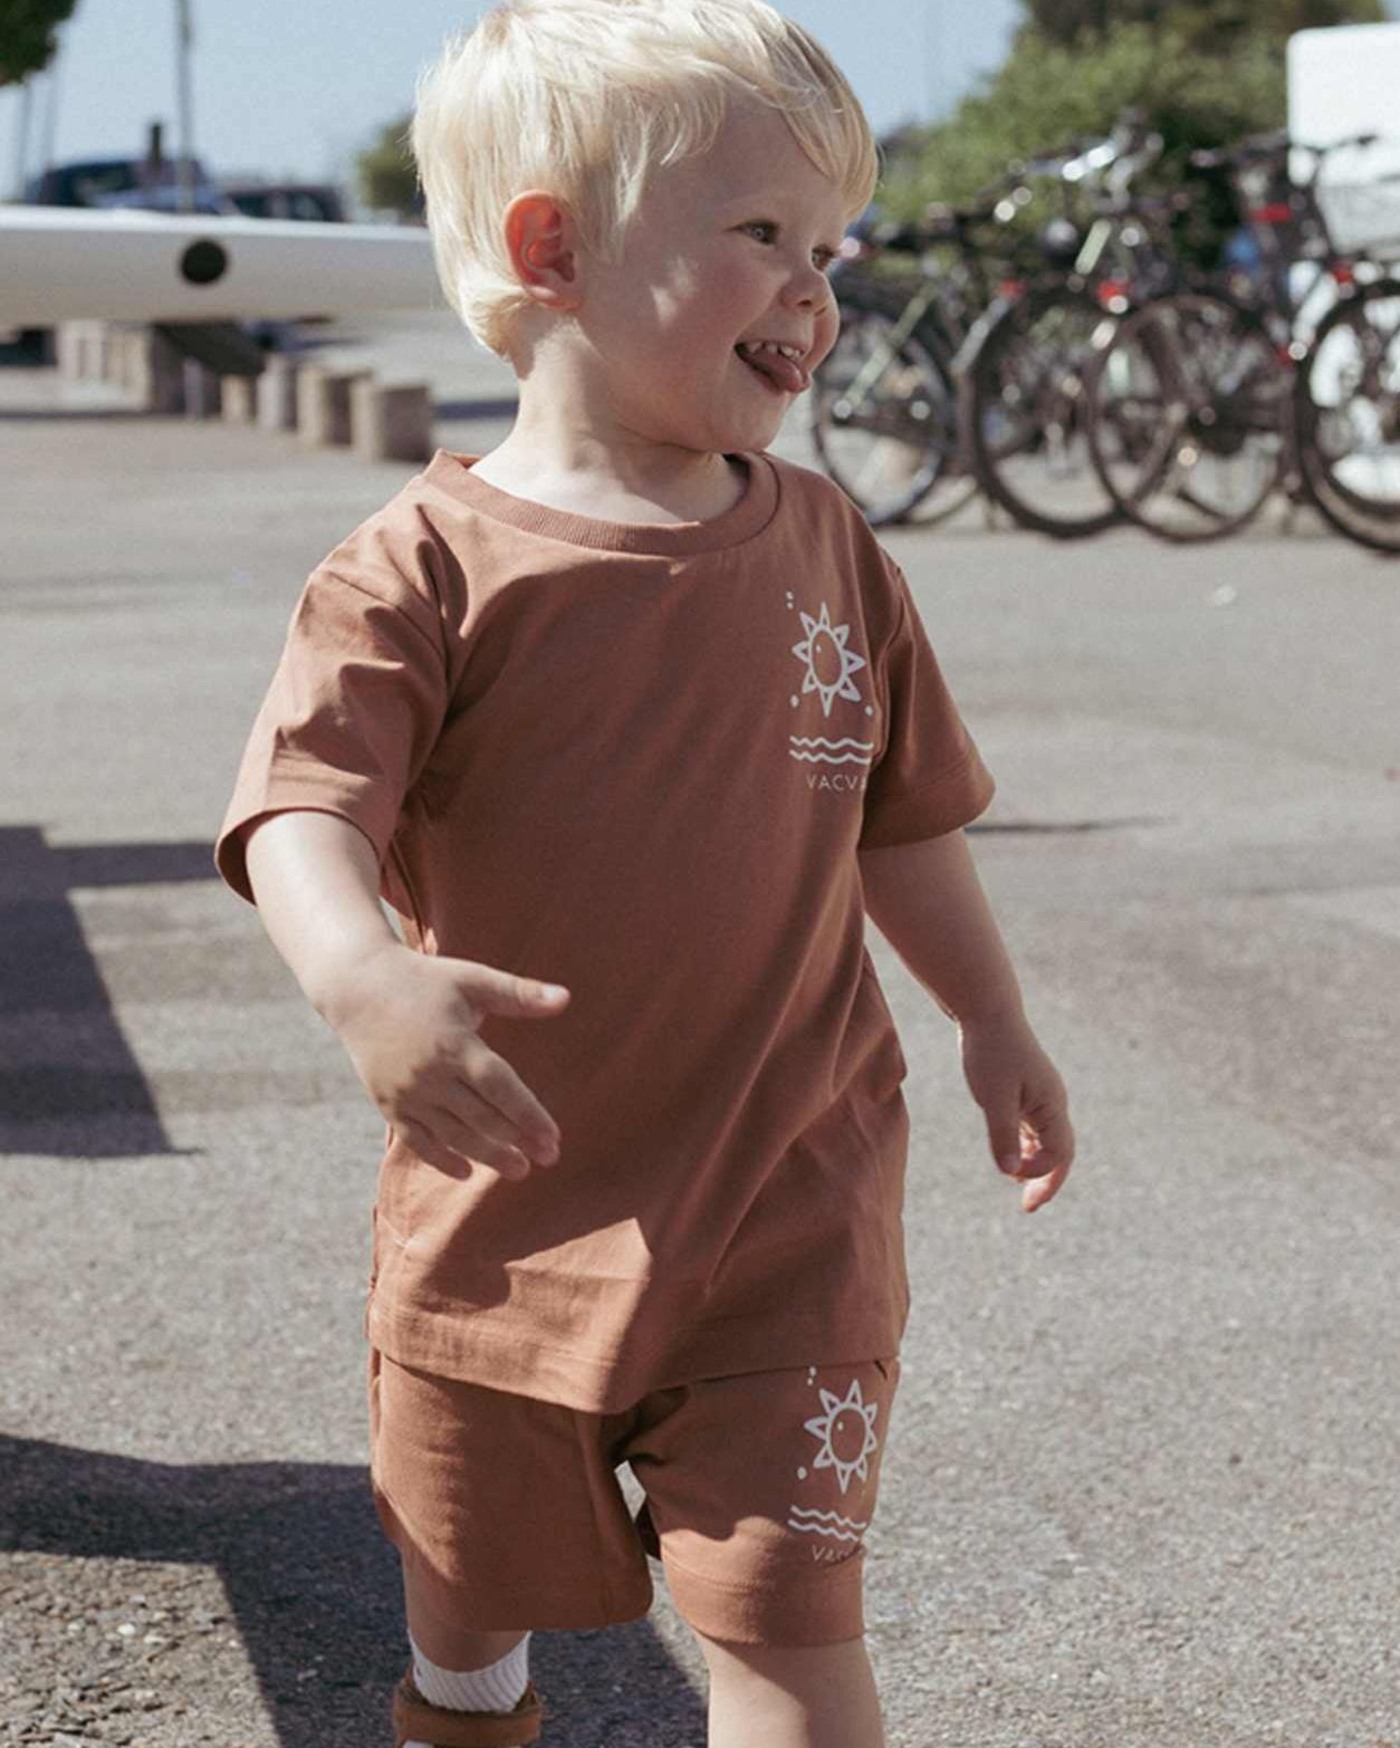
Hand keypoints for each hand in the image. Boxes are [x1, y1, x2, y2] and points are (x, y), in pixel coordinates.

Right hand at [321, 942, 569, 1180]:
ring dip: (488, 1156)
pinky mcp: (387, 1103)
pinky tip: (467, 1172)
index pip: (501, 1088)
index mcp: (455, 1044)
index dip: (529, 1116)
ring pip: (453, 1135)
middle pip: (481, 1118)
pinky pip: (417, 1141)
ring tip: (518, 1170)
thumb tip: (566, 998)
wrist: (356, 987)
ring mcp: (407, 1093)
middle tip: (547, 1159)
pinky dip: (441, 1160)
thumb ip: (519, 993)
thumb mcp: (472, 979)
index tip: (553, 1138)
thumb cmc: (424, 980)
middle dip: (516, 1142)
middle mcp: (431, 1074)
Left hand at [958, 1011, 1073, 1211]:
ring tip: (1018, 1186)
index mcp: (1052, 1106)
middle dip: (1046, 1181)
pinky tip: (1009, 1157)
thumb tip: (1009, 1172)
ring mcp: (1042, 1099)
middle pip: (1061, 1153)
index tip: (1010, 1176)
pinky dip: (1025, 1147)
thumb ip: (1002, 1134)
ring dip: (1035, 1165)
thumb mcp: (993, 1097)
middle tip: (1029, 1207)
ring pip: (1047, 1142)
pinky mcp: (1028, 1093)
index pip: (1059, 1155)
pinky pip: (1034, 1129)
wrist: (988, 1013)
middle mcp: (1054, 1104)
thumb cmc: (991, 1053)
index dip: (1038, 1173)